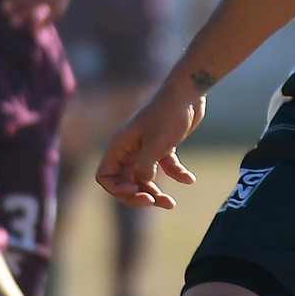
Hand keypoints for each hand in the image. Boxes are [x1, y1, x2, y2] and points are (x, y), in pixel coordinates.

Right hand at [95, 79, 206, 209]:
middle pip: (125, 181)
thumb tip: (142, 183)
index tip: (137, 191)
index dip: (118, 189)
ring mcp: (146, 147)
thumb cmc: (168, 115)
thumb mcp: (156, 145)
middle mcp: (130, 148)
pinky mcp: (163, 144)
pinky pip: (165, 166)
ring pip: (145, 177)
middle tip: (155, 201)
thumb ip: (144, 169)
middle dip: (138, 195)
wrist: (188, 92)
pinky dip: (175, 174)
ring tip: (171, 204)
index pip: (105, 176)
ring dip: (156, 192)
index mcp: (121, 146)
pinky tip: (189, 178)